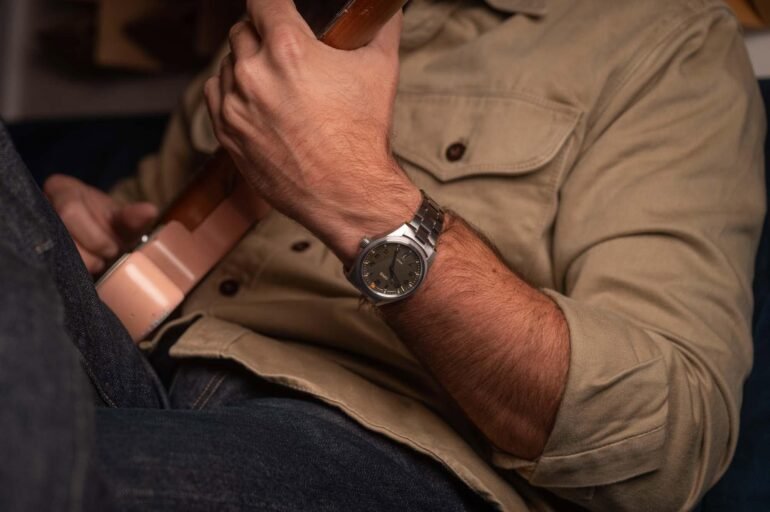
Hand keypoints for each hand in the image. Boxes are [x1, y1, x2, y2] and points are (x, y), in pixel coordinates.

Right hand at [44, 174, 157, 274]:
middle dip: (90, 254)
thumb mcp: (122, 220)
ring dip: (81, 266)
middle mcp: (42, 207)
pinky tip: (85, 275)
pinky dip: (70, 274)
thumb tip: (149, 211)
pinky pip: (50, 266)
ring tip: (98, 266)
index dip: (94, 237)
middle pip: (60, 235)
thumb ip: (133, 217)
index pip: (70, 211)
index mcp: (62, 190)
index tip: (113, 249)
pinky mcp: (39, 252)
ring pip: (54, 254)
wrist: (97, 240)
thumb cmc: (109, 225)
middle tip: (107, 260)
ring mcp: (37, 230)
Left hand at [205, 0, 420, 265]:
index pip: (262, 1)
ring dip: (245, 63)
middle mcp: (253, 73)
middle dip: (261, 34)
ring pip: (226, 62)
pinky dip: (230, 90)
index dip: (273, 4)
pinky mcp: (226, 133)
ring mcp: (235, 105)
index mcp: (287, 49)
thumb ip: (380, 27)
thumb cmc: (363, 135)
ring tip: (272, 78)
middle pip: (242, 30)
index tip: (277, 9)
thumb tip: (386, 9)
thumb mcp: (381, 69)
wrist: (348, 193)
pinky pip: (215, 94)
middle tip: (283, 48)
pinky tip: (252, 97)